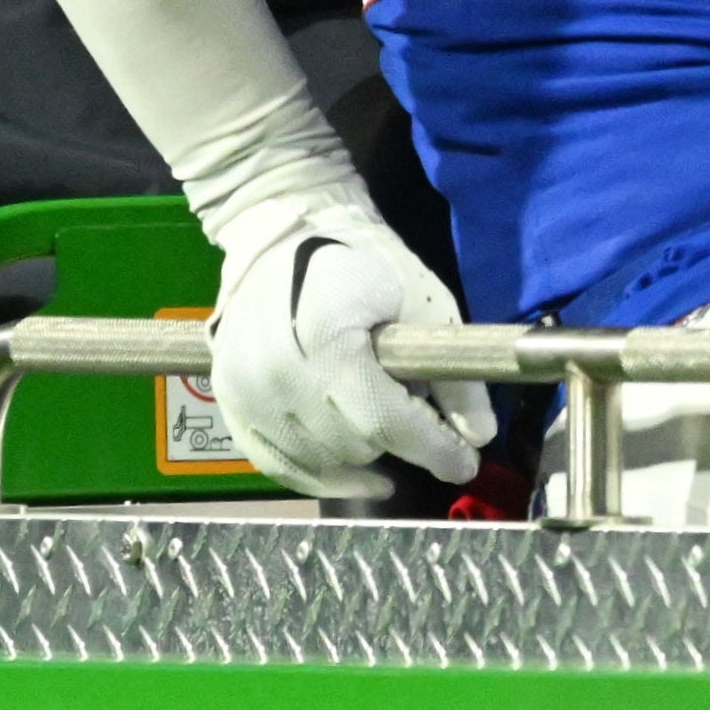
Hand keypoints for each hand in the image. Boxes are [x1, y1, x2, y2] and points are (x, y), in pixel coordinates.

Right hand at [206, 211, 499, 498]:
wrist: (286, 234)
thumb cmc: (361, 261)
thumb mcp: (423, 303)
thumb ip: (454, 373)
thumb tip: (477, 438)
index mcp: (326, 340)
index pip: (386, 422)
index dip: (433, 450)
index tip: (464, 463)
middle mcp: (277, 373)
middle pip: (356, 444)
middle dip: (400, 443)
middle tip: (421, 426)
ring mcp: (246, 391)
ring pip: (322, 461)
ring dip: (361, 458)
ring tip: (383, 432)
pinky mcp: (231, 401)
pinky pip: (277, 464)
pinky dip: (318, 475)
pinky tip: (354, 475)